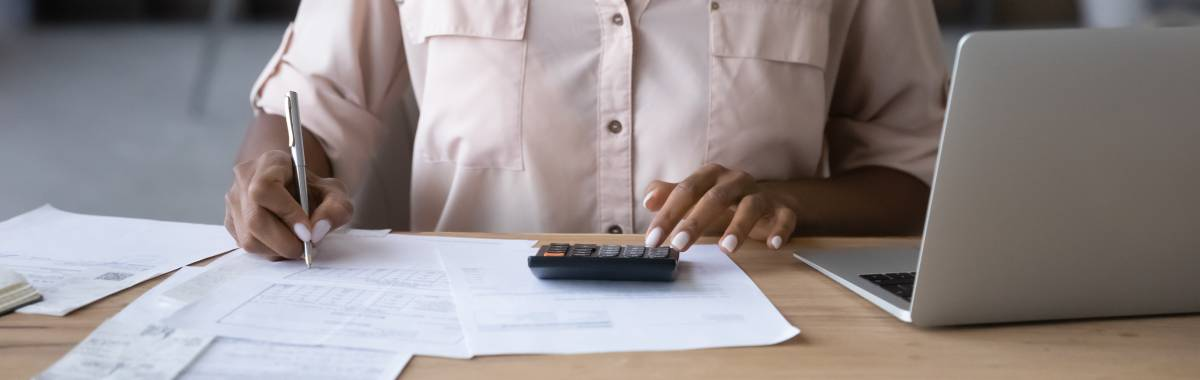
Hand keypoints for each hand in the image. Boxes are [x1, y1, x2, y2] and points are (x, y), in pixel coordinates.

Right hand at [224, 150, 352, 258]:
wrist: (298, 192)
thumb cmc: (314, 191)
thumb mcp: (335, 194)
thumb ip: (335, 209)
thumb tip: (317, 232)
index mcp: (270, 162)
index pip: (265, 188)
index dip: (286, 213)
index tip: (307, 232)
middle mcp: (245, 178)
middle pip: (255, 219)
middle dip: (284, 241)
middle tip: (305, 248)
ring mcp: (233, 200)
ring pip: (249, 238)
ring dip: (277, 250)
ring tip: (297, 244)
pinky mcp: (230, 221)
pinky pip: (246, 246)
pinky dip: (269, 251)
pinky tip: (283, 242)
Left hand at [643, 164, 796, 253]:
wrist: (766, 200)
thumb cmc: (723, 200)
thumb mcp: (695, 196)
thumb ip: (670, 195)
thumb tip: (648, 200)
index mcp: (712, 175)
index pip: (686, 190)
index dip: (668, 214)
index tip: (653, 239)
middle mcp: (736, 180)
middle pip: (715, 197)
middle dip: (695, 222)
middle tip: (679, 245)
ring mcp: (761, 194)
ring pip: (751, 206)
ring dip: (738, 227)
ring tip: (726, 249)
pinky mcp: (781, 209)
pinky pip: (784, 217)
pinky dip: (780, 230)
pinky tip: (772, 245)